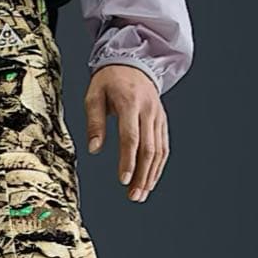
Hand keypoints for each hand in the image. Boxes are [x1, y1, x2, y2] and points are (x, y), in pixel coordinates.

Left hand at [84, 65, 168, 201]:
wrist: (133, 61)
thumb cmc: (109, 80)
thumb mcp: (94, 95)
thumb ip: (94, 123)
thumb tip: (94, 149)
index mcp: (130, 103)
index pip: (131, 137)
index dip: (128, 161)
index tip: (123, 180)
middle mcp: (148, 110)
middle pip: (148, 148)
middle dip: (141, 175)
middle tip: (134, 196)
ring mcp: (158, 116)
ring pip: (159, 150)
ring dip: (151, 175)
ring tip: (141, 194)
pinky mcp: (162, 121)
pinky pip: (163, 146)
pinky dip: (158, 166)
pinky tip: (150, 181)